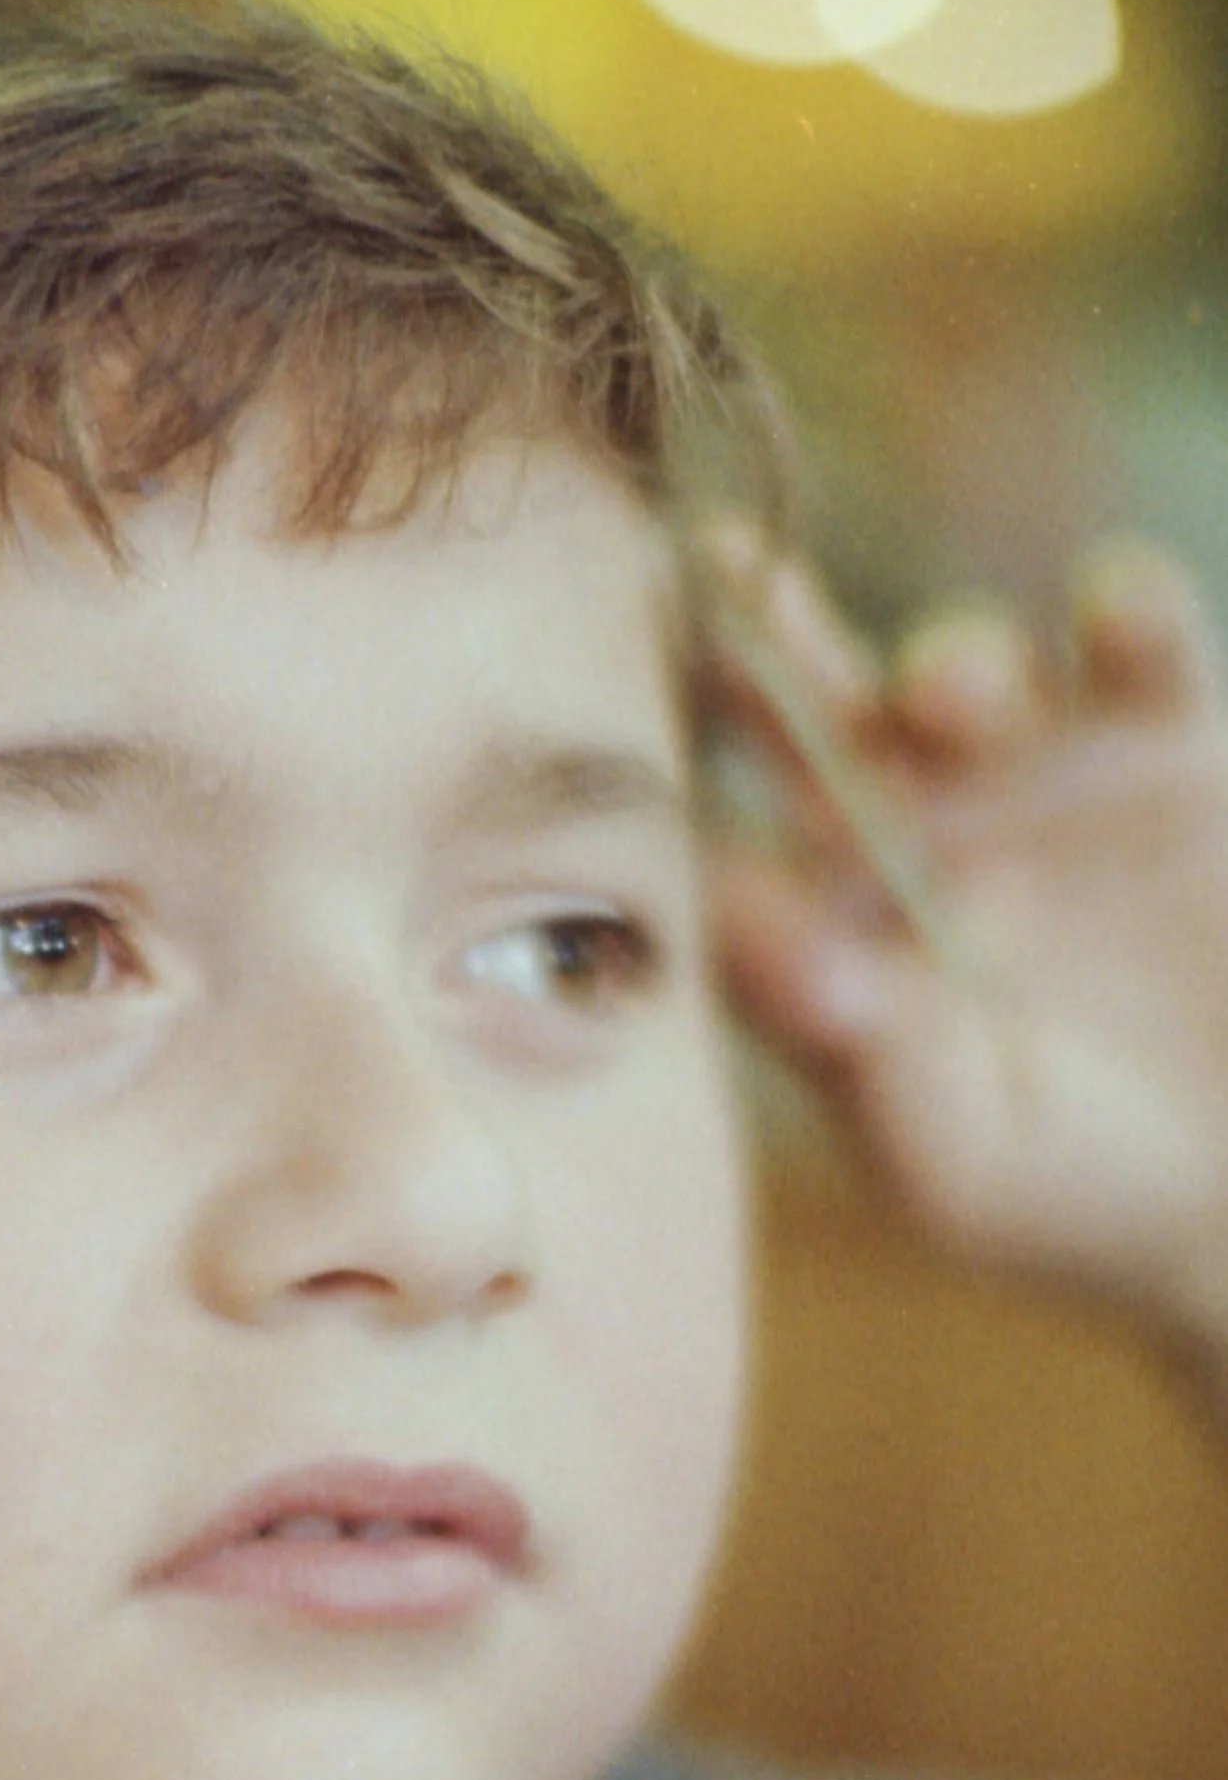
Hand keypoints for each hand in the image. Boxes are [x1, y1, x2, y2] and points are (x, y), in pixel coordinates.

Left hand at [708, 535, 1227, 1402]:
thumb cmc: (1075, 1203)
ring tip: (944, 693)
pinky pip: (1140, 649)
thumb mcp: (961, 1163)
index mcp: (827, 929)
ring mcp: (1037, 774)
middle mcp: (911, 828)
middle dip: (767, 643)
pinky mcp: (1169, 741)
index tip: (610, 716)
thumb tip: (771, 953)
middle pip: (818, 718)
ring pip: (970, 677)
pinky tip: (1112, 612)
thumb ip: (869, 1063)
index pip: (721, 832)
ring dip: (952, 669)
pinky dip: (1128, 614)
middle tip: (724, 576)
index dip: (667, 762)